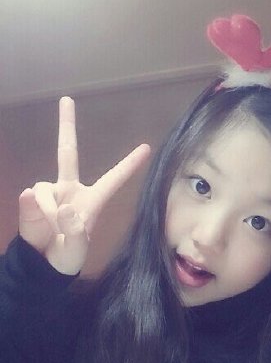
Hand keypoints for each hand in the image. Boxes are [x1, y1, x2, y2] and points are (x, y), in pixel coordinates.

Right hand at [19, 97, 149, 274]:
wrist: (43, 263)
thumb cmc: (68, 255)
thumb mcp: (77, 250)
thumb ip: (73, 231)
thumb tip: (63, 208)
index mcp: (93, 200)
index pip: (114, 179)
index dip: (129, 164)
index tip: (146, 147)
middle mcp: (70, 189)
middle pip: (67, 151)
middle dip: (66, 125)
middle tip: (66, 99)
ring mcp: (50, 192)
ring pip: (45, 190)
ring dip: (49, 211)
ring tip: (53, 230)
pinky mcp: (32, 198)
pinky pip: (32, 198)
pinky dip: (36, 213)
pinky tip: (39, 225)